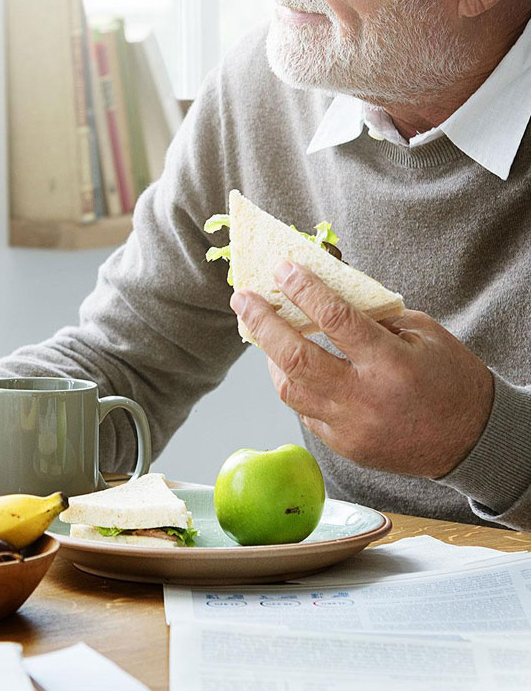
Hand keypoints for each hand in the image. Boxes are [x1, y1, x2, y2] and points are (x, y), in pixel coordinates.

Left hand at [231, 261, 492, 478]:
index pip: (337, 320)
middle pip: (296, 358)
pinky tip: (290, 366)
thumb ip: (374, 315)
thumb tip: (324, 289)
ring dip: (270, 357)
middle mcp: (365, 398)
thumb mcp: (423, 334)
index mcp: (391, 364)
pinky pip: (304, 411)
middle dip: (262, 324)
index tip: (282, 268)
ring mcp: (349, 426)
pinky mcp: (342, 445)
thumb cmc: (450, 378)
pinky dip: (294, 385)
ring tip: (262, 331)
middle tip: (242, 299)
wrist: (471, 440)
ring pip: (289, 389)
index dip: (305, 290)